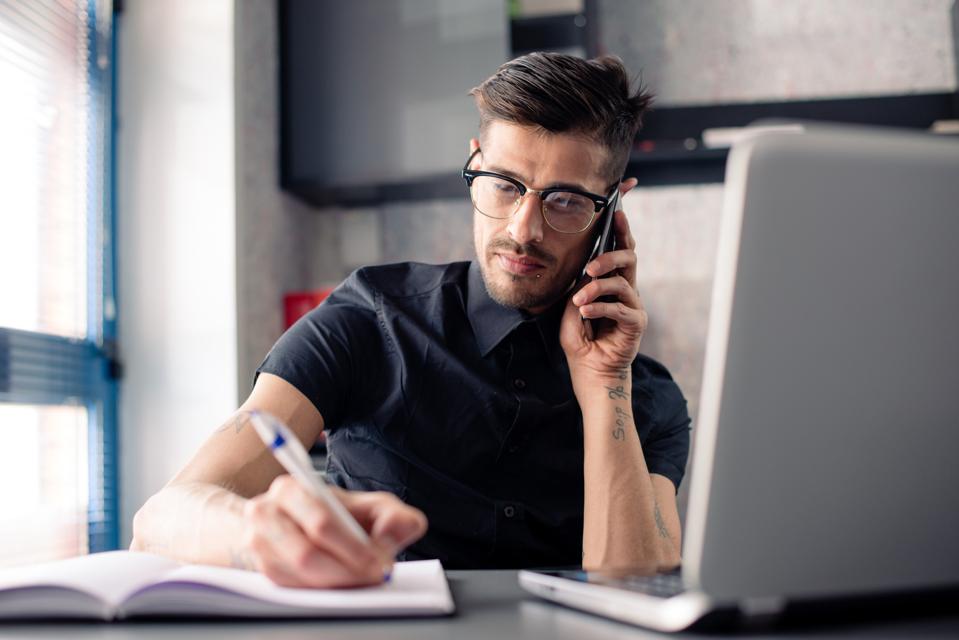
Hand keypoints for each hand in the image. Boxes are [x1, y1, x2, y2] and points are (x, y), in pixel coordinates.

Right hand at [237, 475, 426, 587]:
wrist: (303, 524)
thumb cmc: (343, 515)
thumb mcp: (374, 506)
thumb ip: (394, 516)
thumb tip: (391, 534)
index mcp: (292, 488)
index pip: (322, 522)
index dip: (354, 548)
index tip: (381, 563)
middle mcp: (265, 512)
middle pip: (306, 554)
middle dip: (347, 571)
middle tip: (375, 578)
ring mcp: (256, 542)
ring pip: (296, 575)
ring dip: (334, 584)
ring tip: (362, 581)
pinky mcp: (259, 568)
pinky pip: (289, 588)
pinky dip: (319, 590)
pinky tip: (340, 586)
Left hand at [560, 178, 646, 384]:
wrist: (590, 373)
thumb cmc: (581, 341)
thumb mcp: (571, 308)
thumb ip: (579, 286)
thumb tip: (583, 269)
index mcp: (612, 282)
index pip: (620, 249)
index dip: (622, 228)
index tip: (618, 209)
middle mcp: (626, 290)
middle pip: (629, 258)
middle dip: (611, 254)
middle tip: (591, 264)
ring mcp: (633, 305)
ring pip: (622, 281)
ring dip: (597, 287)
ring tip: (579, 299)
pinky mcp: (636, 323)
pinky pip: (620, 307)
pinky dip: (599, 307)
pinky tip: (584, 312)